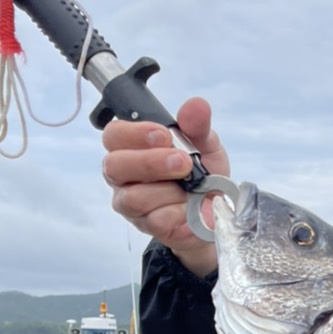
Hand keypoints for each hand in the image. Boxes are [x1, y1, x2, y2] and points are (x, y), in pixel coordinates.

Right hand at [101, 97, 229, 276]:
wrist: (218, 210)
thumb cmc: (202, 173)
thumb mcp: (205, 145)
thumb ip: (198, 125)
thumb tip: (196, 106)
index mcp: (131, 148)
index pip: (114, 135)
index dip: (135, 134)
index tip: (164, 135)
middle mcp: (124, 177)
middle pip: (115, 166)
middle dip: (151, 163)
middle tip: (184, 163)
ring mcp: (132, 205)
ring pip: (134, 197)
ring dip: (169, 191)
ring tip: (192, 188)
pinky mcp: (148, 227)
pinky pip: (156, 220)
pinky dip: (180, 212)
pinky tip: (193, 208)